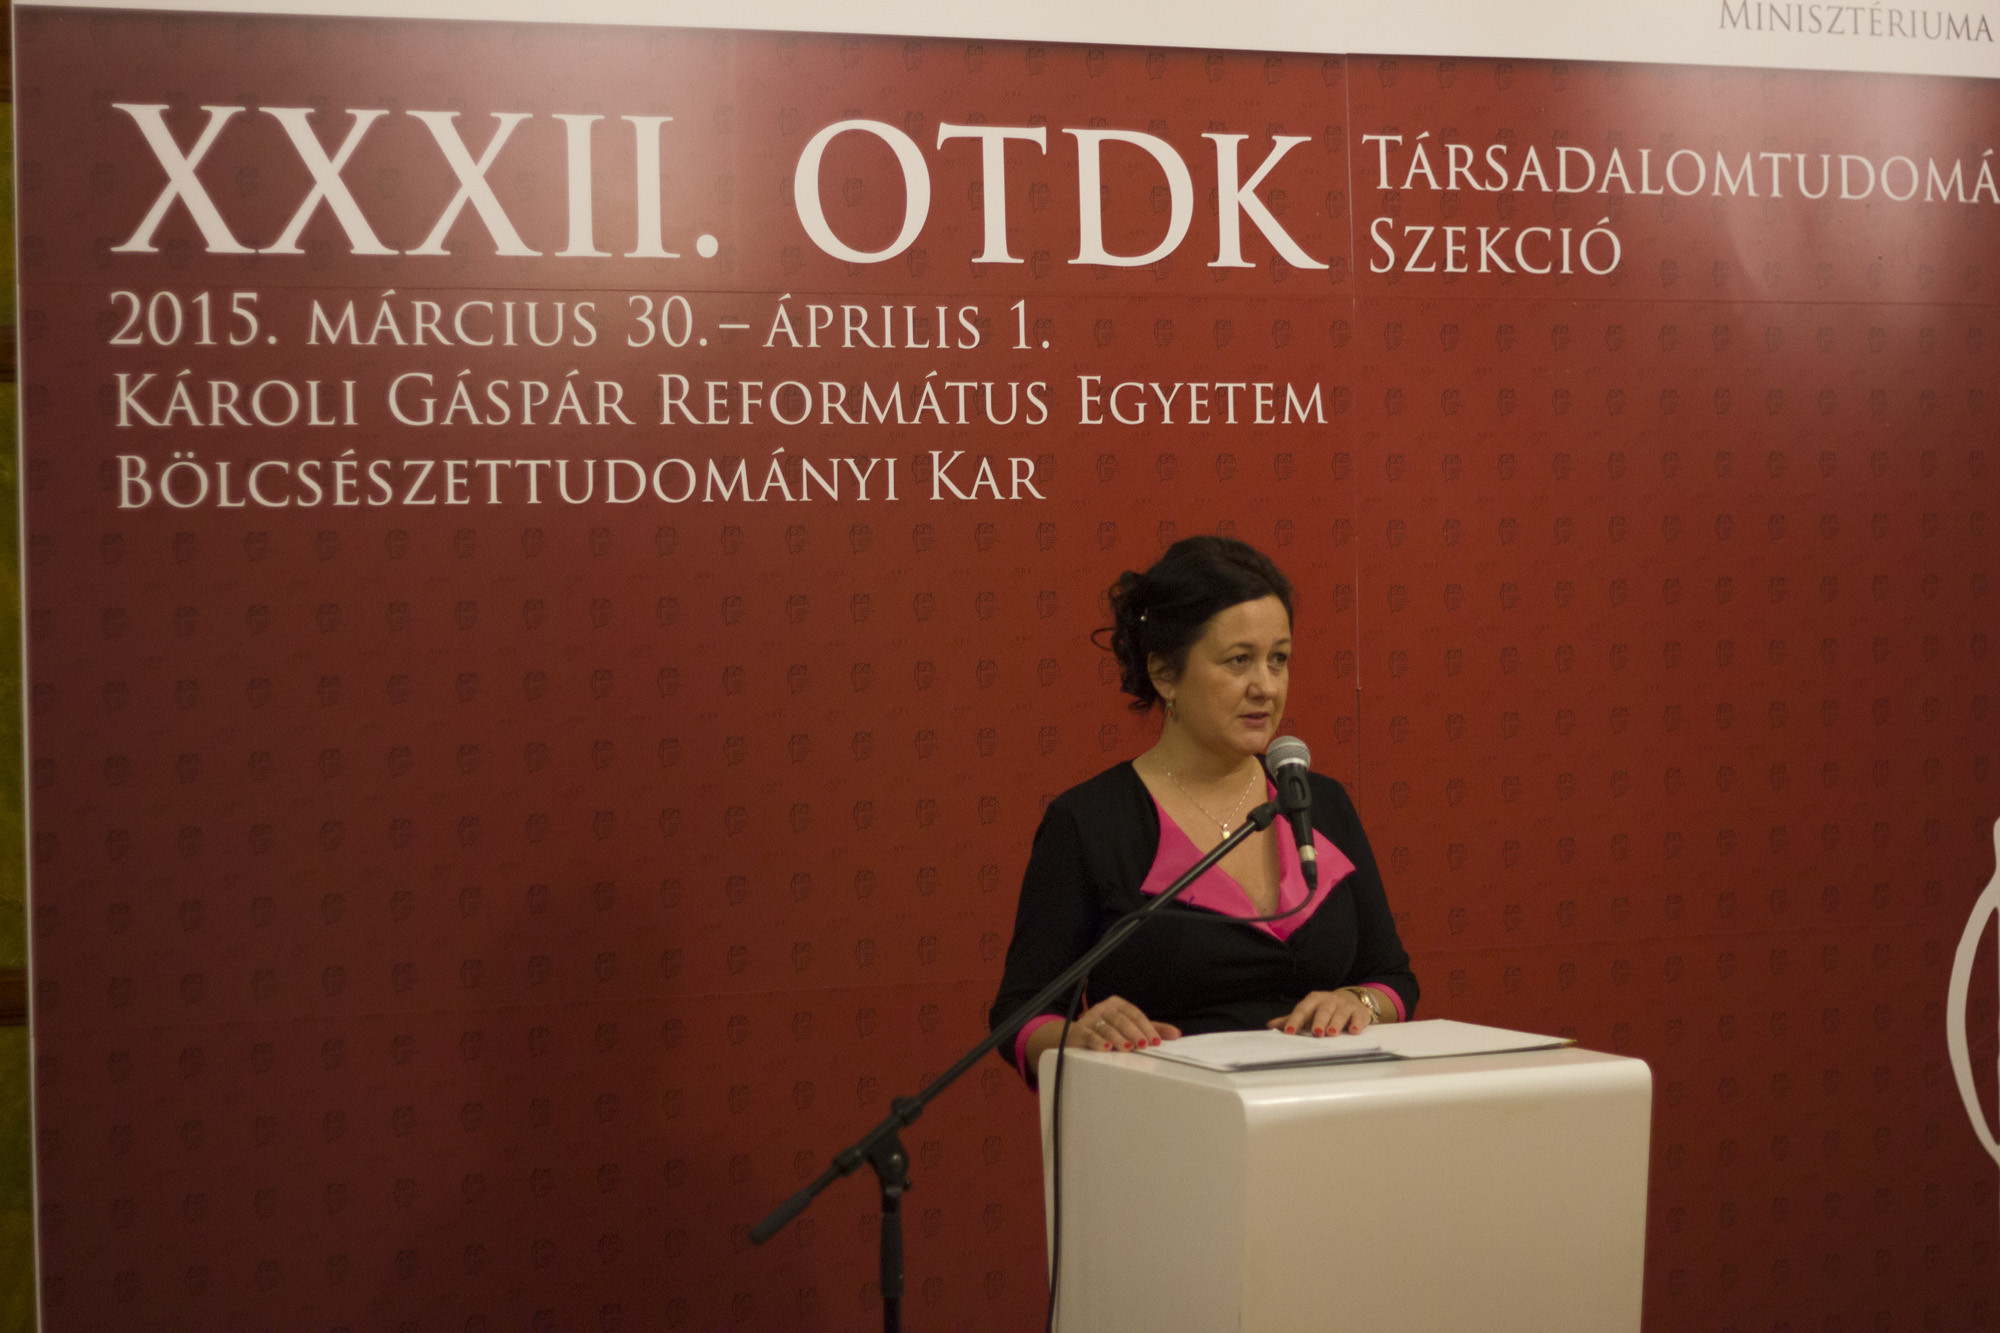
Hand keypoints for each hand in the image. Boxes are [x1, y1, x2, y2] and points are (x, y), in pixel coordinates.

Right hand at [1065, 996, 1182, 1051]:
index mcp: (1118, 1004)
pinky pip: (1090, 1035)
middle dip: (1134, 1033)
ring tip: (1127, 1048)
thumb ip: (1152, 1030)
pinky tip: (1105, 1048)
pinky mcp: (1080, 1031)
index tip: (1155, 1042)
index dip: (1146, 1028)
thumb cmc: (1107, 1032)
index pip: (1135, 1014)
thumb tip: (1176, 1034)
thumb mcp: (1130, 1029)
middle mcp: (1104, 1008)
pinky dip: (1098, 1042)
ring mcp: (1090, 1019)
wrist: (1077, 1038)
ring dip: (1117, 1038)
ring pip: (1106, 1027)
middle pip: (1122, 1020)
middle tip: (1143, 1045)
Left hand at [1266, 988, 1375, 1037]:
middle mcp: (1329, 1000)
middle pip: (1323, 1010)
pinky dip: (1357, 1023)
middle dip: (1319, 1021)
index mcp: (1313, 1000)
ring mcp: (1345, 1005)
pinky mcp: (1359, 1012)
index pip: (1302, 1010)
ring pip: (1340, 1013)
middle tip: (1316, 1033)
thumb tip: (1270, 1025)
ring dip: (1336, 1023)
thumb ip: (1291, 1019)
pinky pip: (1359, 1017)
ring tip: (1332, 1033)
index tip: (1289, 1032)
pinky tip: (1354, 1031)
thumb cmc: (1324, 1009)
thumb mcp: (1308, 1012)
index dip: (1295, 1021)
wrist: (1350, 999)